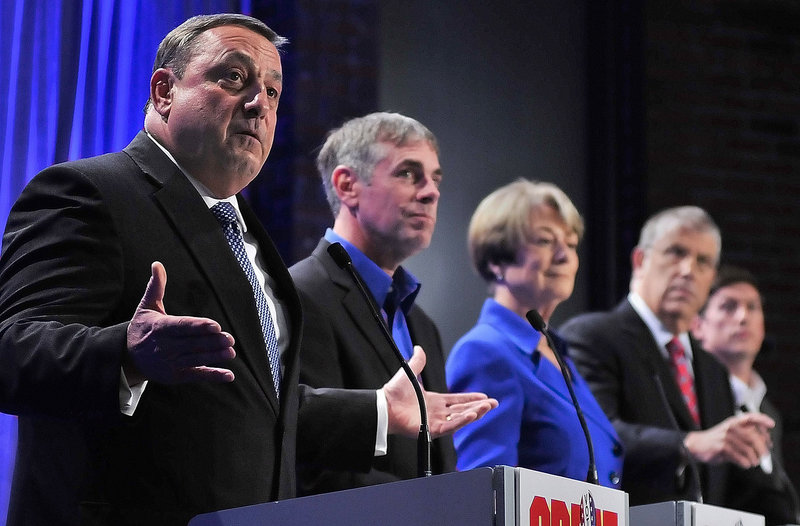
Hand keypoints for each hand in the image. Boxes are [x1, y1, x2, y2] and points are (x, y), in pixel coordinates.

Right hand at [125, 262, 235, 384]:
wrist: (126, 357)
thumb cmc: (142, 327)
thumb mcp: (146, 307)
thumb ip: (156, 287)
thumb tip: (157, 264)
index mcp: (160, 328)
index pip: (182, 326)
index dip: (198, 326)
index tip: (215, 325)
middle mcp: (164, 346)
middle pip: (191, 344)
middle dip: (211, 342)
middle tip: (229, 338)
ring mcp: (170, 363)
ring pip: (195, 359)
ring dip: (214, 357)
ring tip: (230, 352)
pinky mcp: (175, 376)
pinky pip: (196, 376)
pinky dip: (212, 375)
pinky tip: (229, 375)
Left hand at [382, 345, 497, 438]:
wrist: (384, 405)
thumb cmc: (394, 392)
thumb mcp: (410, 372)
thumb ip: (417, 362)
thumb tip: (418, 348)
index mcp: (434, 401)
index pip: (457, 400)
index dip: (471, 398)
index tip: (484, 396)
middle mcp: (436, 412)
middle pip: (463, 410)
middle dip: (479, 407)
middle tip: (494, 403)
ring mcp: (435, 421)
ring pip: (460, 418)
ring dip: (475, 413)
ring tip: (487, 407)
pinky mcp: (432, 429)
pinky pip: (450, 426)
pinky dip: (462, 421)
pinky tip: (473, 415)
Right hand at [684, 412, 774, 467]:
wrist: (696, 445)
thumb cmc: (716, 441)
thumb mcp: (731, 436)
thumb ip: (746, 439)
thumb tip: (766, 446)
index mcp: (734, 422)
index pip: (750, 417)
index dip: (762, 419)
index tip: (771, 425)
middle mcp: (730, 427)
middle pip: (754, 437)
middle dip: (762, 448)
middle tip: (764, 456)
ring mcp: (725, 436)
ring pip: (748, 449)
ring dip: (754, 459)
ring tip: (752, 463)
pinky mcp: (721, 446)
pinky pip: (739, 457)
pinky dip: (744, 463)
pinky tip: (744, 464)